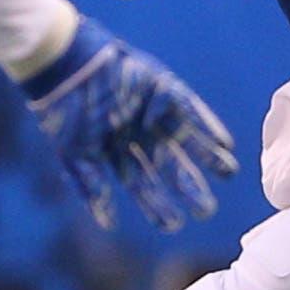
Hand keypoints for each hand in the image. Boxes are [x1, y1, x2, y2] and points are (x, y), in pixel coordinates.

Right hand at [19, 17, 235, 231]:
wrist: (63, 65)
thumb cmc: (62, 110)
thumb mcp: (74, 153)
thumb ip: (91, 185)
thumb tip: (108, 224)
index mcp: (112, 146)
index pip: (138, 180)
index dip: (155, 202)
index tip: (175, 224)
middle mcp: (134, 129)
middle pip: (165, 162)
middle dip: (185, 186)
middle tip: (207, 210)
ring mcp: (148, 107)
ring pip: (182, 136)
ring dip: (205, 154)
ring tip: (228, 172)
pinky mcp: (159, 85)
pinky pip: (188, 106)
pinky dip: (205, 124)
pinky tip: (224, 143)